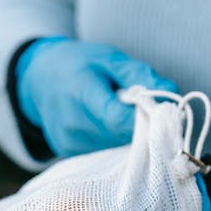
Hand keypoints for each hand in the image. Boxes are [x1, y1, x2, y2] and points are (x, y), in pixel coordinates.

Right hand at [15, 37, 177, 156]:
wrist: (37, 79)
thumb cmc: (78, 64)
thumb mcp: (109, 58)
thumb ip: (140, 75)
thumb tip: (173, 93)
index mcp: (80, 92)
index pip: (119, 119)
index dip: (147, 117)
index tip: (163, 111)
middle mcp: (71, 122)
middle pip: (121, 136)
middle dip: (141, 125)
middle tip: (146, 110)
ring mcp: (68, 140)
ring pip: (115, 148)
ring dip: (128, 135)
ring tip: (121, 114)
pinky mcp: (68, 152)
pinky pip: (103, 152)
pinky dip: (112, 141)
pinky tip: (105, 125)